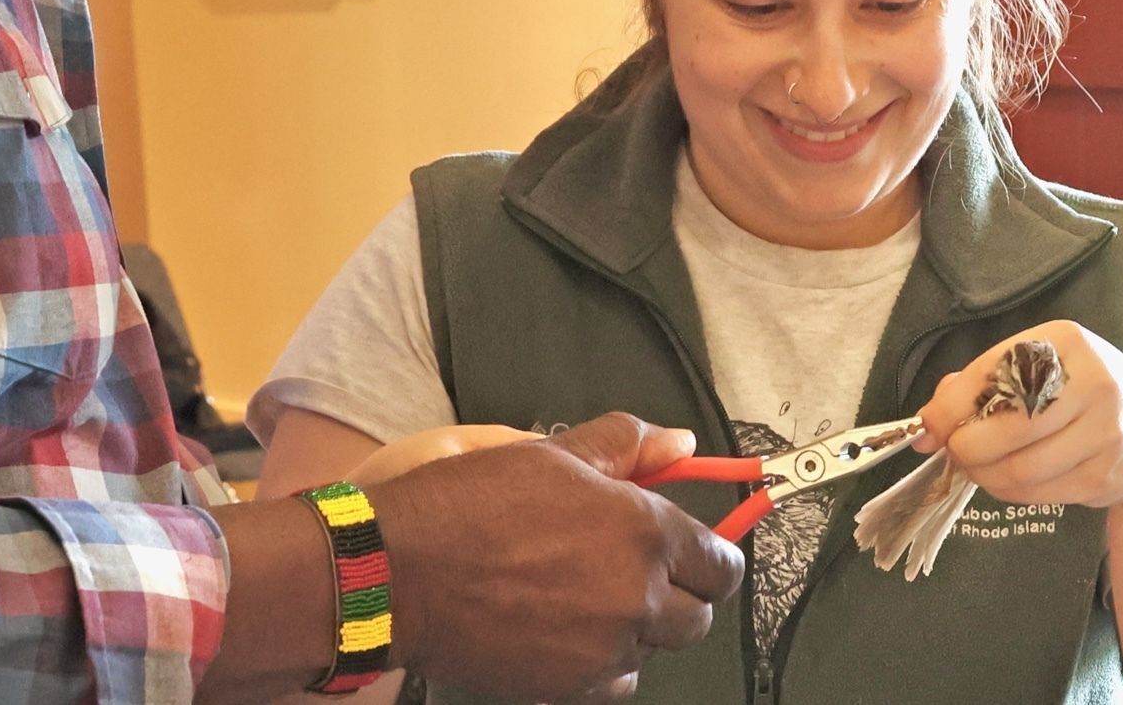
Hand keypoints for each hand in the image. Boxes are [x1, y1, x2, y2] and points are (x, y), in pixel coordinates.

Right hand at [366, 413, 744, 701]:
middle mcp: (638, 596)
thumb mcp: (550, 455)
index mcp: (645, 532)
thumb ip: (626, 447)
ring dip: (634, 629)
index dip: (708, 555)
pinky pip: (615, 682)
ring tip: (583, 596)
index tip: (689, 552)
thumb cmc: (468, 507)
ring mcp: (606, 648)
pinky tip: (562, 630)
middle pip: (699, 616)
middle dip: (675, 595)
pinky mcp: (573, 686)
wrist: (401, 573)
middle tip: (630, 572)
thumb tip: (680, 443)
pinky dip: (600, 663)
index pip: (722, 563)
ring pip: (654, 649)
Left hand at [914, 320, 1122, 510]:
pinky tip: (1009, 479)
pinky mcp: (1106, 476)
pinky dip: (1010, 491)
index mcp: (1064, 342)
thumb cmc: (1077, 397)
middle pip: (1007, 426)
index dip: (949, 407)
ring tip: (980, 468)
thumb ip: (979, 385)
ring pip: (1019, 468)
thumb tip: (926, 425)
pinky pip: (1037, 492)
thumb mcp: (1037, 371)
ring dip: (984, 475)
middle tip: (956, 452)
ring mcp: (1106, 432)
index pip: (993, 373)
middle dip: (966, 447)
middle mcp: (1093, 381)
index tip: (929, 429)